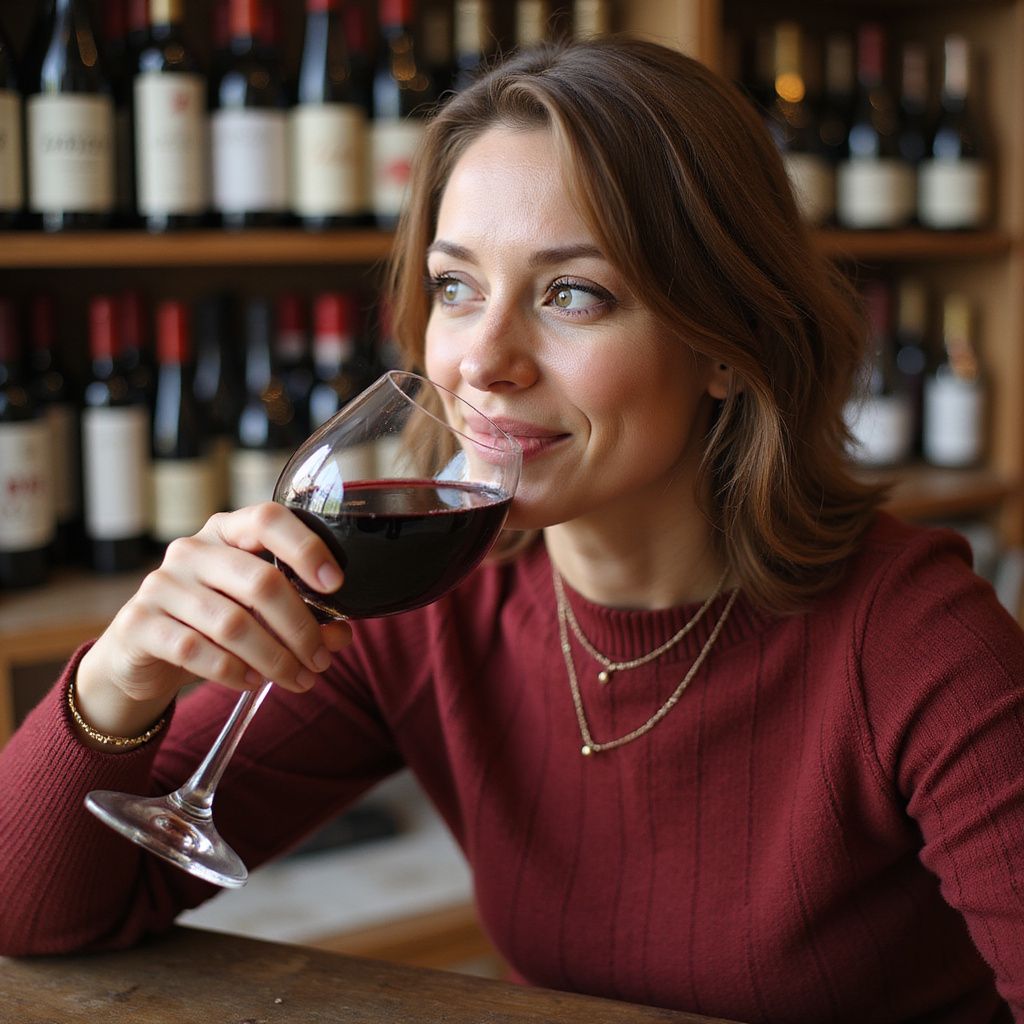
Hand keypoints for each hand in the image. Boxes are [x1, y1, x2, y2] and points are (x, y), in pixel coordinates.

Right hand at [75, 503, 351, 741]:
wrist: (143, 652)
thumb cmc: (214, 622)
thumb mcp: (261, 614)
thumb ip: (304, 617)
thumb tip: (341, 635)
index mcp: (227, 531)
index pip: (268, 519)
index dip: (306, 548)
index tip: (336, 584)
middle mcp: (192, 550)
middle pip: (260, 581)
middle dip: (300, 628)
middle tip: (321, 661)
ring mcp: (161, 583)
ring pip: (232, 623)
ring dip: (274, 659)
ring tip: (298, 680)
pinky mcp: (139, 622)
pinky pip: (196, 650)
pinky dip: (234, 671)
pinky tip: (254, 682)